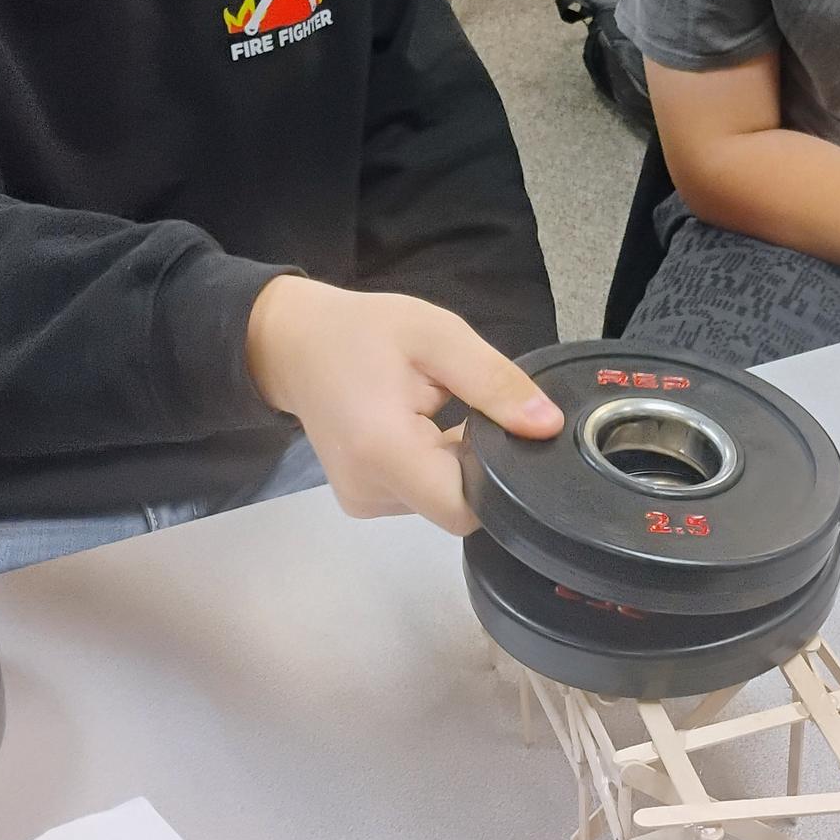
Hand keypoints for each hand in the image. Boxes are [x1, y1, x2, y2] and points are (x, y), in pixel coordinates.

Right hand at [245, 277, 561, 532]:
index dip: (499, 477)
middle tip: (466, 404)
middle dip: (478, 461)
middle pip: (456, 502)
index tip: (503, 433)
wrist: (292, 343)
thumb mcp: (437, 337)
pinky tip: (423, 426)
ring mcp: (362, 501)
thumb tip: (547, 426)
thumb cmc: (361, 331)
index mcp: (384, 451)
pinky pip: (420, 494)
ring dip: (456, 461)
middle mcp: (369, 491)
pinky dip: (434, 465)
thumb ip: (494, 383)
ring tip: (437, 409)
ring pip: (441, 499)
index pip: (465, 507)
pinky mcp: (362, 499)